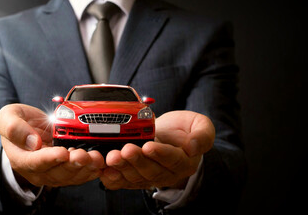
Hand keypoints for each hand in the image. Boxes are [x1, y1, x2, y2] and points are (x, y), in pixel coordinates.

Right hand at [0, 104, 104, 186]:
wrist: (27, 129)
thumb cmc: (17, 122)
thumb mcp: (8, 117)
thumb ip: (14, 127)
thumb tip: (32, 142)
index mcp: (21, 158)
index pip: (35, 163)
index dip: (50, 159)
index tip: (62, 152)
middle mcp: (37, 170)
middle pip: (56, 173)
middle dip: (73, 164)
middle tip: (85, 155)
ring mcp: (52, 173)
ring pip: (70, 176)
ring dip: (85, 169)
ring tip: (96, 158)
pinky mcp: (65, 171)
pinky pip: (79, 175)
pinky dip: (91, 171)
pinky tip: (99, 163)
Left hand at [100, 111, 214, 189]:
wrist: (167, 134)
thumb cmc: (183, 129)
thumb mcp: (200, 125)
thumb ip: (203, 134)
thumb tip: (193, 146)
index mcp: (184, 162)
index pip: (173, 160)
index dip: (160, 154)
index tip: (149, 146)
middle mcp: (166, 173)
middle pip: (151, 171)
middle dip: (137, 161)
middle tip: (126, 150)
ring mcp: (148, 177)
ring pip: (135, 177)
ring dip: (122, 168)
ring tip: (113, 156)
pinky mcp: (133, 177)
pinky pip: (122, 182)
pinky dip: (112, 178)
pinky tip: (104, 171)